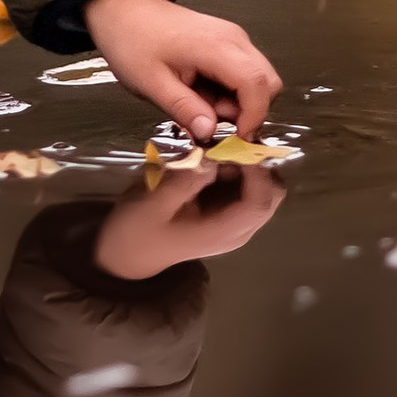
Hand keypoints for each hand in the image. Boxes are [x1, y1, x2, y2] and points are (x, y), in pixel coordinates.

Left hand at [82, 0, 279, 142]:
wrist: (124, 10)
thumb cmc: (133, 41)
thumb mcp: (151, 83)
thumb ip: (184, 109)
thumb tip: (209, 132)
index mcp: (216, 47)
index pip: (257, 84)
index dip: (254, 116)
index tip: (236, 137)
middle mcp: (233, 39)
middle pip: (267, 83)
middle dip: (246, 109)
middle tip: (209, 116)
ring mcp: (232, 38)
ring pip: (257, 80)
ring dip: (236, 101)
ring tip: (197, 100)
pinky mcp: (227, 43)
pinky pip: (243, 73)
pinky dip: (229, 91)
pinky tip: (199, 89)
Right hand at [92, 153, 285, 280]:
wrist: (124, 255)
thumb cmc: (137, 230)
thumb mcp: (154, 202)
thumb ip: (185, 180)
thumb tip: (212, 157)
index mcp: (224, 231)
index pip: (261, 201)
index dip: (256, 170)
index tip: (235, 143)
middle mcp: (238, 229)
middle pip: (271, 193)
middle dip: (255, 164)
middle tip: (224, 141)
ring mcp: (233, 222)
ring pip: (260, 187)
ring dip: (243, 164)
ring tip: (211, 146)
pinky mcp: (225, 213)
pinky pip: (242, 186)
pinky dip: (232, 168)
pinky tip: (207, 158)